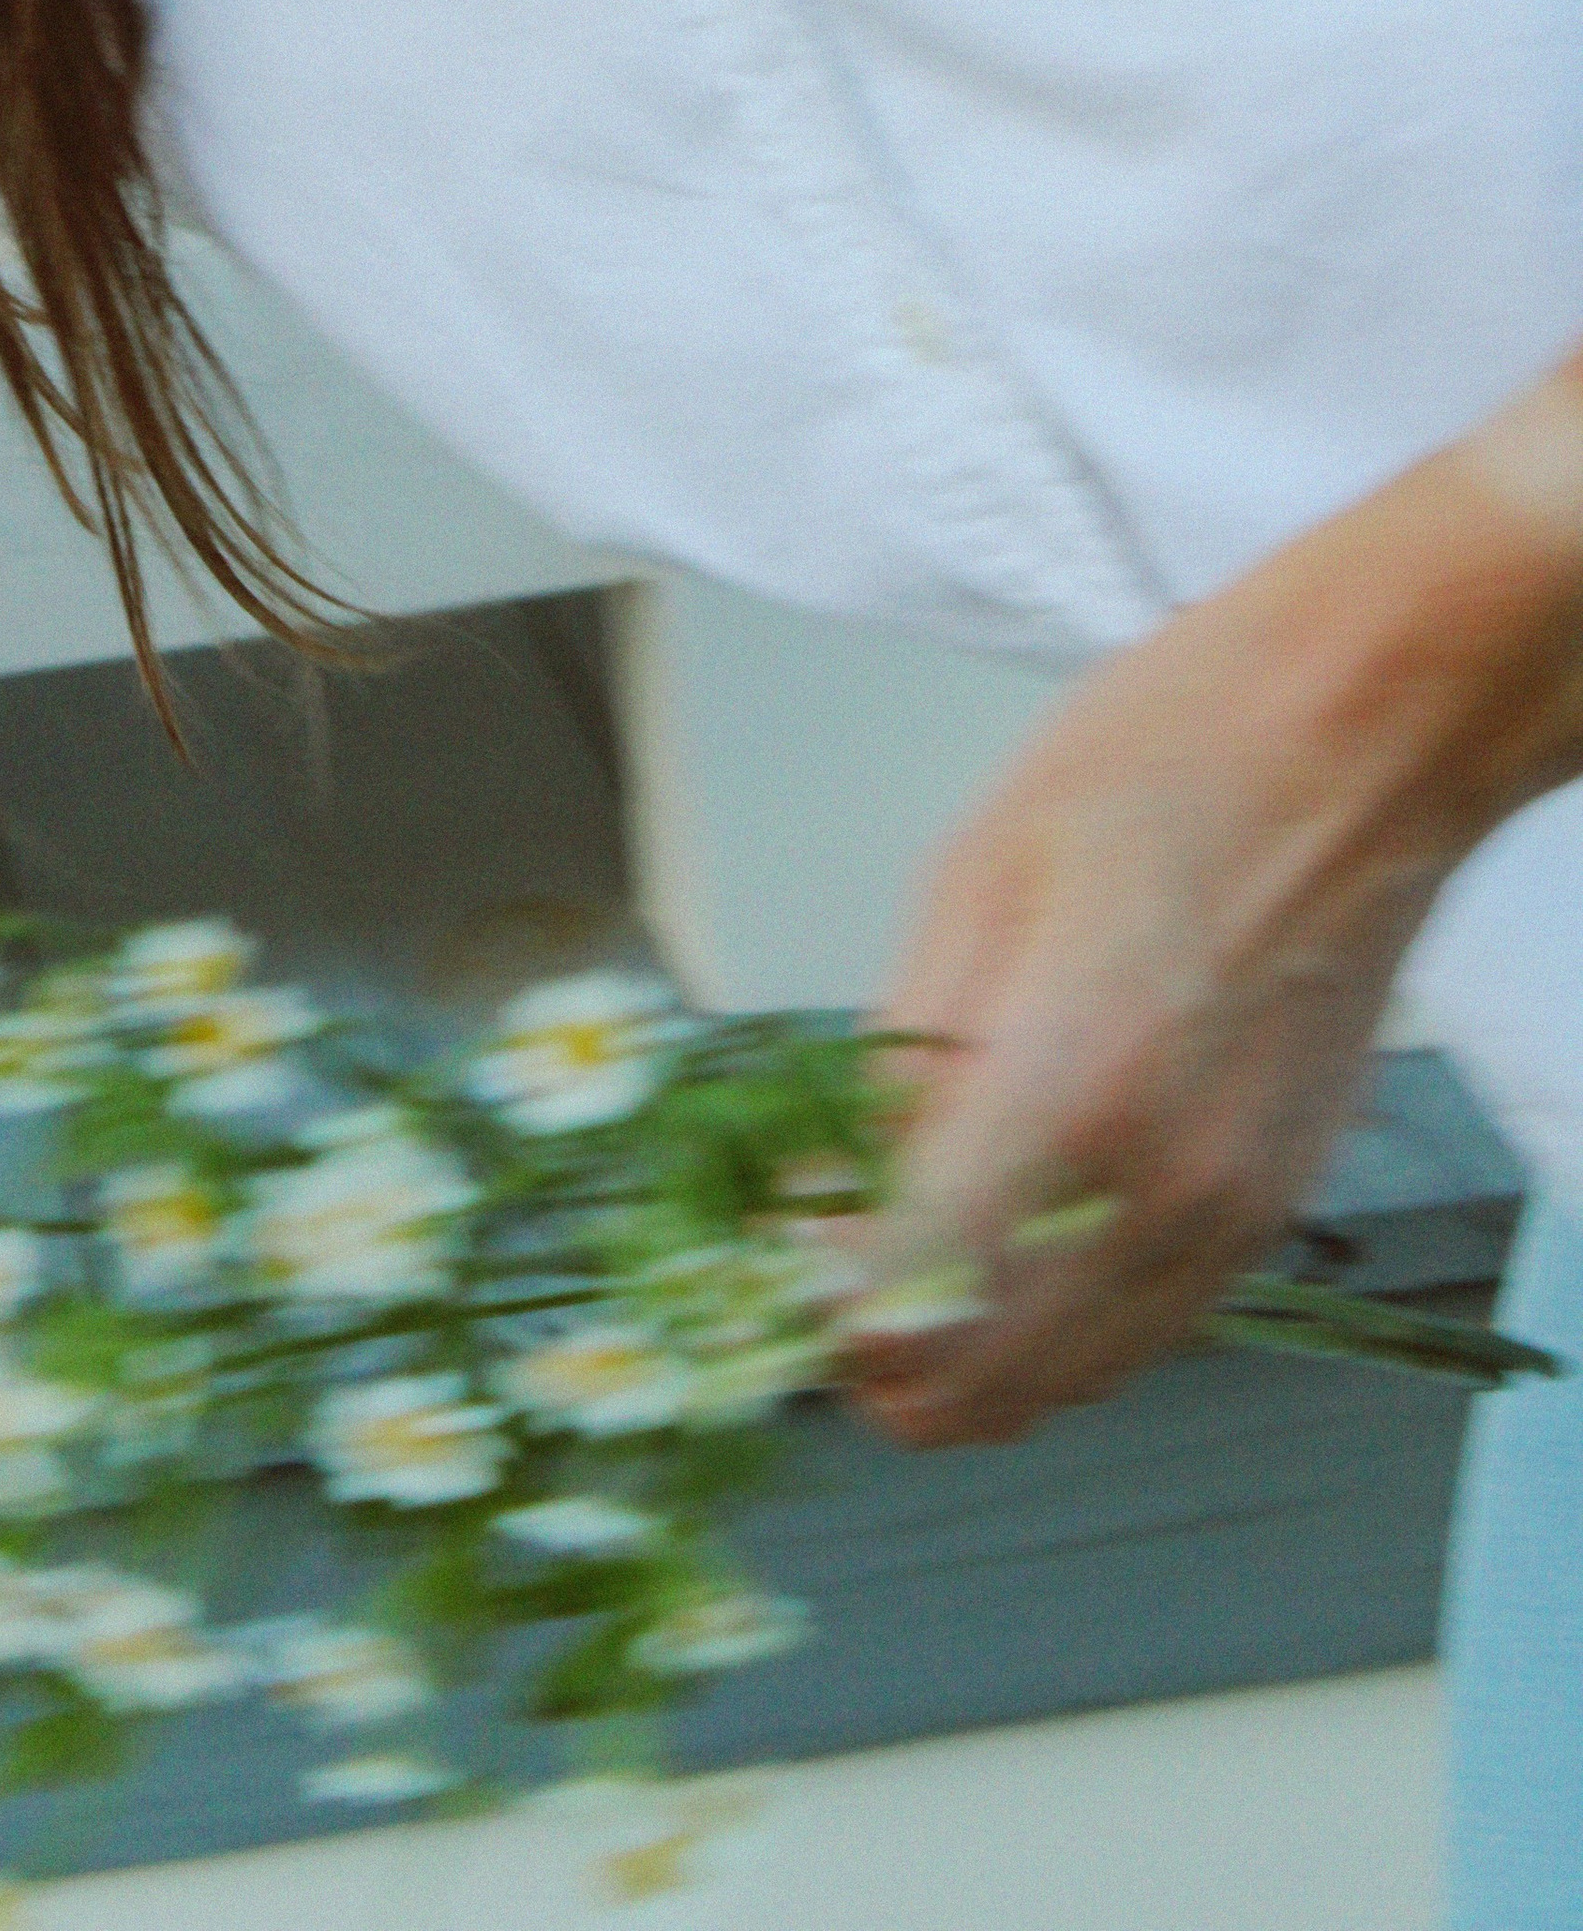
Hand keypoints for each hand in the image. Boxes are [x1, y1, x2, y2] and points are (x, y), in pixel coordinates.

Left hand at [840, 374, 1582, 1448]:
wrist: (1357, 743)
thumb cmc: (1159, 770)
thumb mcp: (972, 883)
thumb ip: (897, 1064)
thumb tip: (824, 1191)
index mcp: (1066, 1090)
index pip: (902, 1302)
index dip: (811, 1300)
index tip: (777, 1242)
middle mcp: (1160, 1193)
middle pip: (970, 1390)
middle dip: (866, 1348)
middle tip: (821, 1254)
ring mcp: (1231, 1220)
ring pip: (1054, 1390)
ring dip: (957, 1357)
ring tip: (900, 1247)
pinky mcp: (1275, 1214)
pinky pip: (1137, 1338)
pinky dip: (1049, 1328)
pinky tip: (1005, 1239)